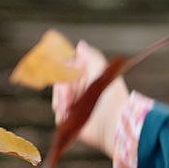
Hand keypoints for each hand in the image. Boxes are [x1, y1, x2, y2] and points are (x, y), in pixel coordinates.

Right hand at [51, 40, 129, 156]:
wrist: (111, 122)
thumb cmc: (110, 96)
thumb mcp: (102, 70)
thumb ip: (91, 56)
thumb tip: (81, 45)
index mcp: (89, 78)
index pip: (67, 70)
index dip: (64, 73)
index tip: (66, 77)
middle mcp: (82, 91)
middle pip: (59, 84)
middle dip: (62, 90)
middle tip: (69, 97)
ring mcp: (77, 106)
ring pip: (57, 99)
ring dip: (61, 102)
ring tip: (71, 108)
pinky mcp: (73, 121)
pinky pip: (59, 114)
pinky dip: (62, 115)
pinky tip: (70, 116)